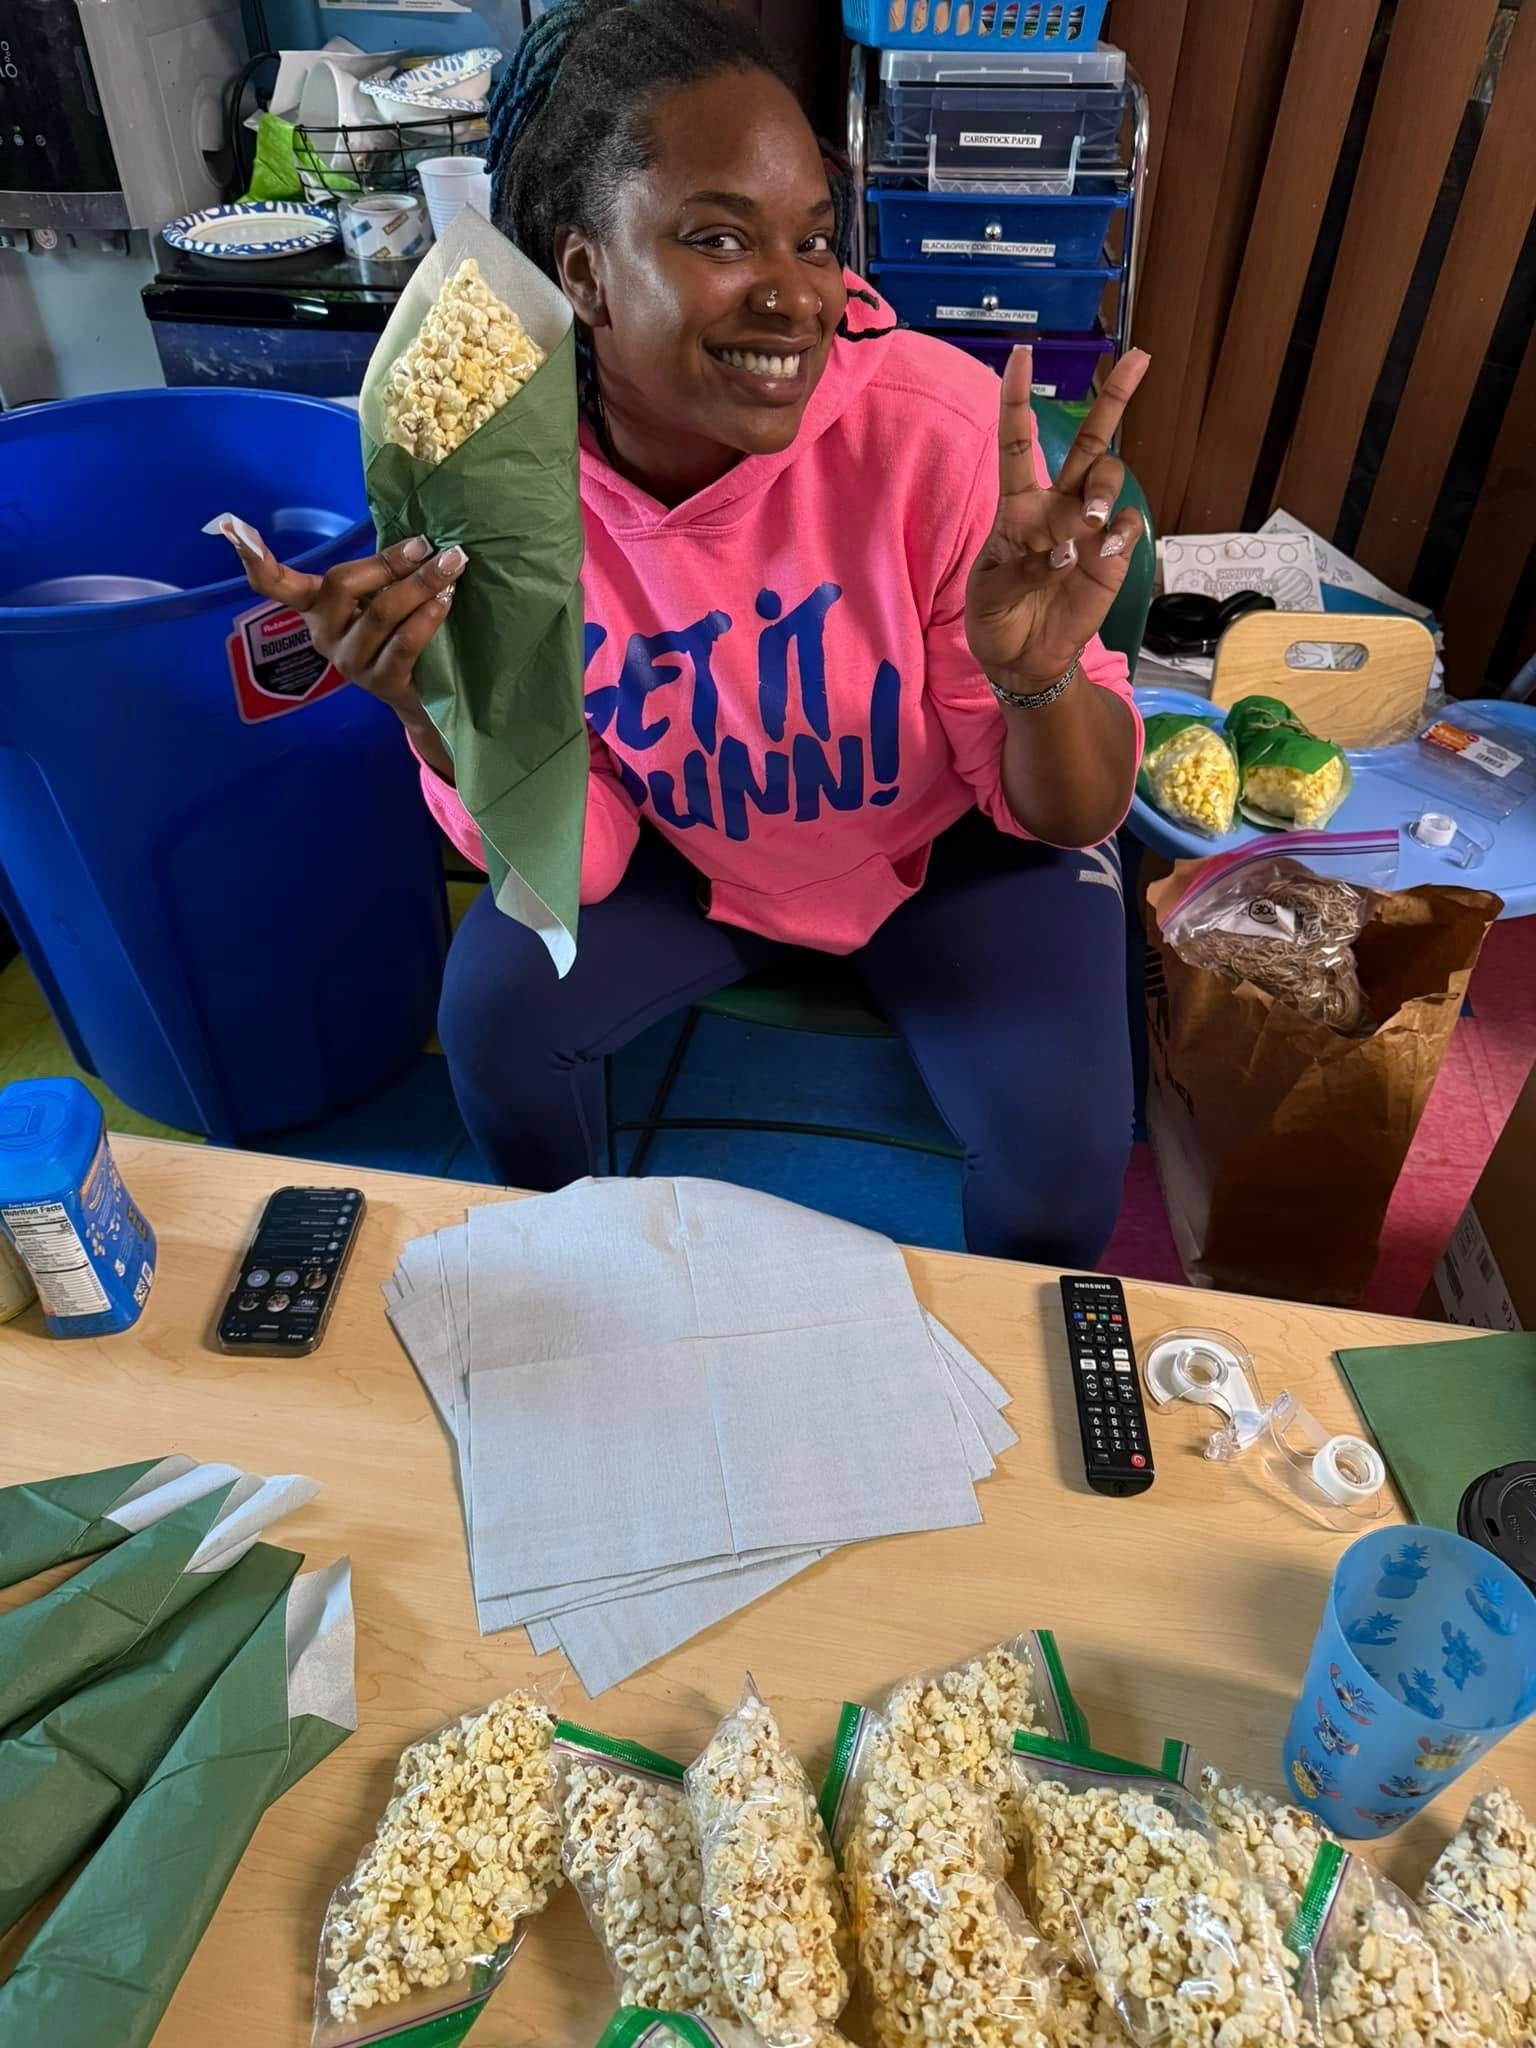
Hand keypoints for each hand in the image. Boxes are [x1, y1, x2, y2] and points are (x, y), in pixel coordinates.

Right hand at [212, 516, 465, 718]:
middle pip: (342, 585)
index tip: (233, 528)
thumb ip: (381, 571)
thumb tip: (414, 536)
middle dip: (388, 562)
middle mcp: (324, 635)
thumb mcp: (381, 597)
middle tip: (428, 546)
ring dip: (418, 585)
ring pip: (380, 613)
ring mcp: (350, 662)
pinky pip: (403, 643)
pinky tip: (444, 602)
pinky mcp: (380, 683)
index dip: (256, 560)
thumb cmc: (399, 632)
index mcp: (316, 609)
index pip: (276, 585)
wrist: (424, 696)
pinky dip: (426, 618)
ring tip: (450, 565)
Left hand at [965, 346, 1149, 691]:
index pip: (1017, 441)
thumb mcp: (989, 595)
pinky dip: (1120, 531)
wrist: (1024, 662)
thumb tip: (1062, 551)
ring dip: (1104, 489)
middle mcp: (1057, 505)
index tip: (1022, 354)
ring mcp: (1088, 527)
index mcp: (1017, 505)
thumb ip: (1021, 568)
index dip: (1018, 398)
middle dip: (1115, 396)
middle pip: (1089, 440)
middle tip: (1139, 356)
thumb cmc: (997, 620)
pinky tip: (1103, 551)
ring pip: (1109, 475)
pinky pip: (1127, 524)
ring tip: (1090, 523)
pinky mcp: (1112, 555)